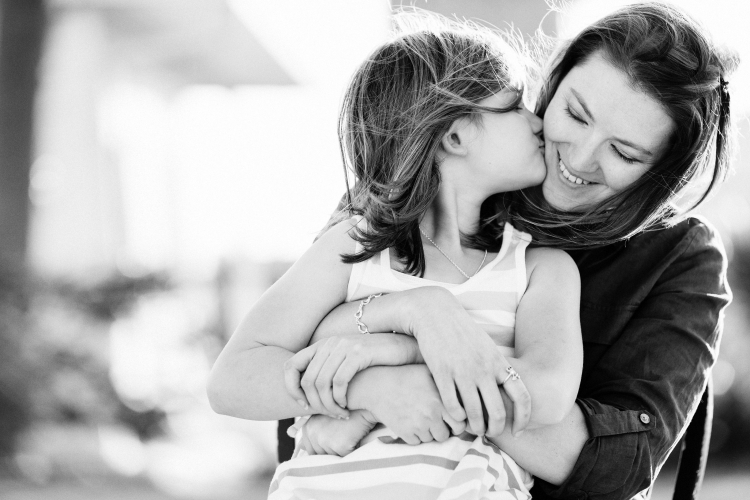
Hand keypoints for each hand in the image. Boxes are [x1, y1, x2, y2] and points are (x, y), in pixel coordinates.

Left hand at [284, 334, 419, 417]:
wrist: (401, 348)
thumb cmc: (373, 362)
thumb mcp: (345, 362)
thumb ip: (328, 372)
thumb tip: (309, 396)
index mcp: (322, 344)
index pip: (290, 366)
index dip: (291, 388)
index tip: (303, 405)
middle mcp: (329, 343)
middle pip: (308, 380)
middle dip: (315, 404)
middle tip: (327, 415)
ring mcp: (343, 346)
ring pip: (322, 384)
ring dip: (329, 405)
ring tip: (339, 413)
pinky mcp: (358, 353)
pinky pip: (339, 382)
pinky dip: (340, 399)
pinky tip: (347, 407)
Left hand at [298, 410, 377, 456]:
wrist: (362, 404)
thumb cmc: (344, 410)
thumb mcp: (324, 417)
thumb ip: (313, 431)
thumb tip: (303, 447)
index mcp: (307, 427)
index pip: (310, 449)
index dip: (323, 446)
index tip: (333, 438)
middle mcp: (312, 433)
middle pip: (320, 455)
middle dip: (331, 449)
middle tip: (342, 435)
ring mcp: (325, 440)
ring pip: (332, 457)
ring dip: (341, 451)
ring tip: (347, 435)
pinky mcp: (339, 445)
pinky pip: (344, 457)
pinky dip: (351, 450)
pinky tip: (354, 437)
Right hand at [362, 364, 465, 444]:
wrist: (378, 386)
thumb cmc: (405, 376)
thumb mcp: (427, 372)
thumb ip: (446, 382)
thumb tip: (462, 390)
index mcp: (440, 401)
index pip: (460, 424)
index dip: (458, 422)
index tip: (452, 417)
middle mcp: (431, 416)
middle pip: (446, 435)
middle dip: (444, 430)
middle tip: (437, 421)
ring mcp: (418, 426)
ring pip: (431, 440)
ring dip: (429, 433)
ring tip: (421, 418)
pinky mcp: (405, 433)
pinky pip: (417, 442)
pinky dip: (415, 435)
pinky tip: (411, 421)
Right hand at [408, 287, 531, 436]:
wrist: (435, 313)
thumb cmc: (462, 331)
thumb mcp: (486, 346)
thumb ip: (497, 367)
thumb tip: (507, 390)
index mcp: (498, 362)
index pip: (522, 396)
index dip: (524, 418)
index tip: (518, 431)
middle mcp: (483, 369)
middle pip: (498, 412)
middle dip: (495, 430)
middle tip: (490, 434)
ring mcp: (462, 372)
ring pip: (474, 413)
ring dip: (475, 427)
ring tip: (473, 429)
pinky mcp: (441, 373)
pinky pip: (452, 405)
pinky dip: (456, 417)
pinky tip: (456, 417)